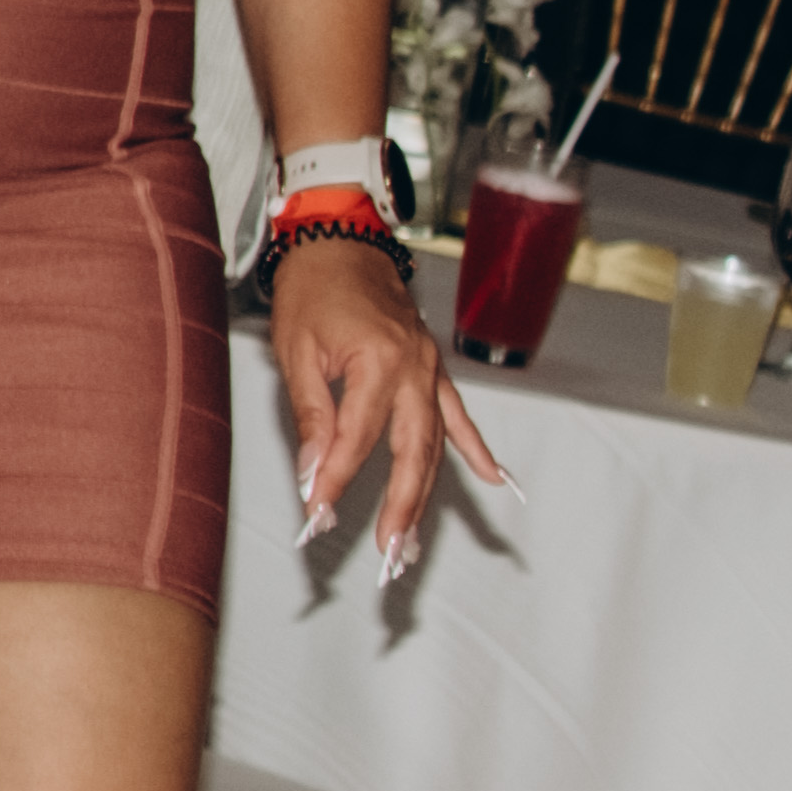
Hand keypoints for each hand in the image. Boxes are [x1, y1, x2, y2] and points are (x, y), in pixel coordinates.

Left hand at [269, 225, 499, 572]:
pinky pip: (458, 415)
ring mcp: (431, 370)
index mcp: (379, 362)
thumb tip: (313, 471)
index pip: (357, 438)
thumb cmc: (314, 289)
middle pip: (412, 452)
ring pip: (436, 442)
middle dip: (402, 505)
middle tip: (390, 549)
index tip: (317, 514)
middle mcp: (415, 369)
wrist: (341, 241)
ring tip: (415, 537)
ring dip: (428, 492)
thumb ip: (311, 415)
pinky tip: (494, 479)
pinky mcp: (434, 369)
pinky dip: (475, 449)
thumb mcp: (298, 352)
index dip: (336, 480)